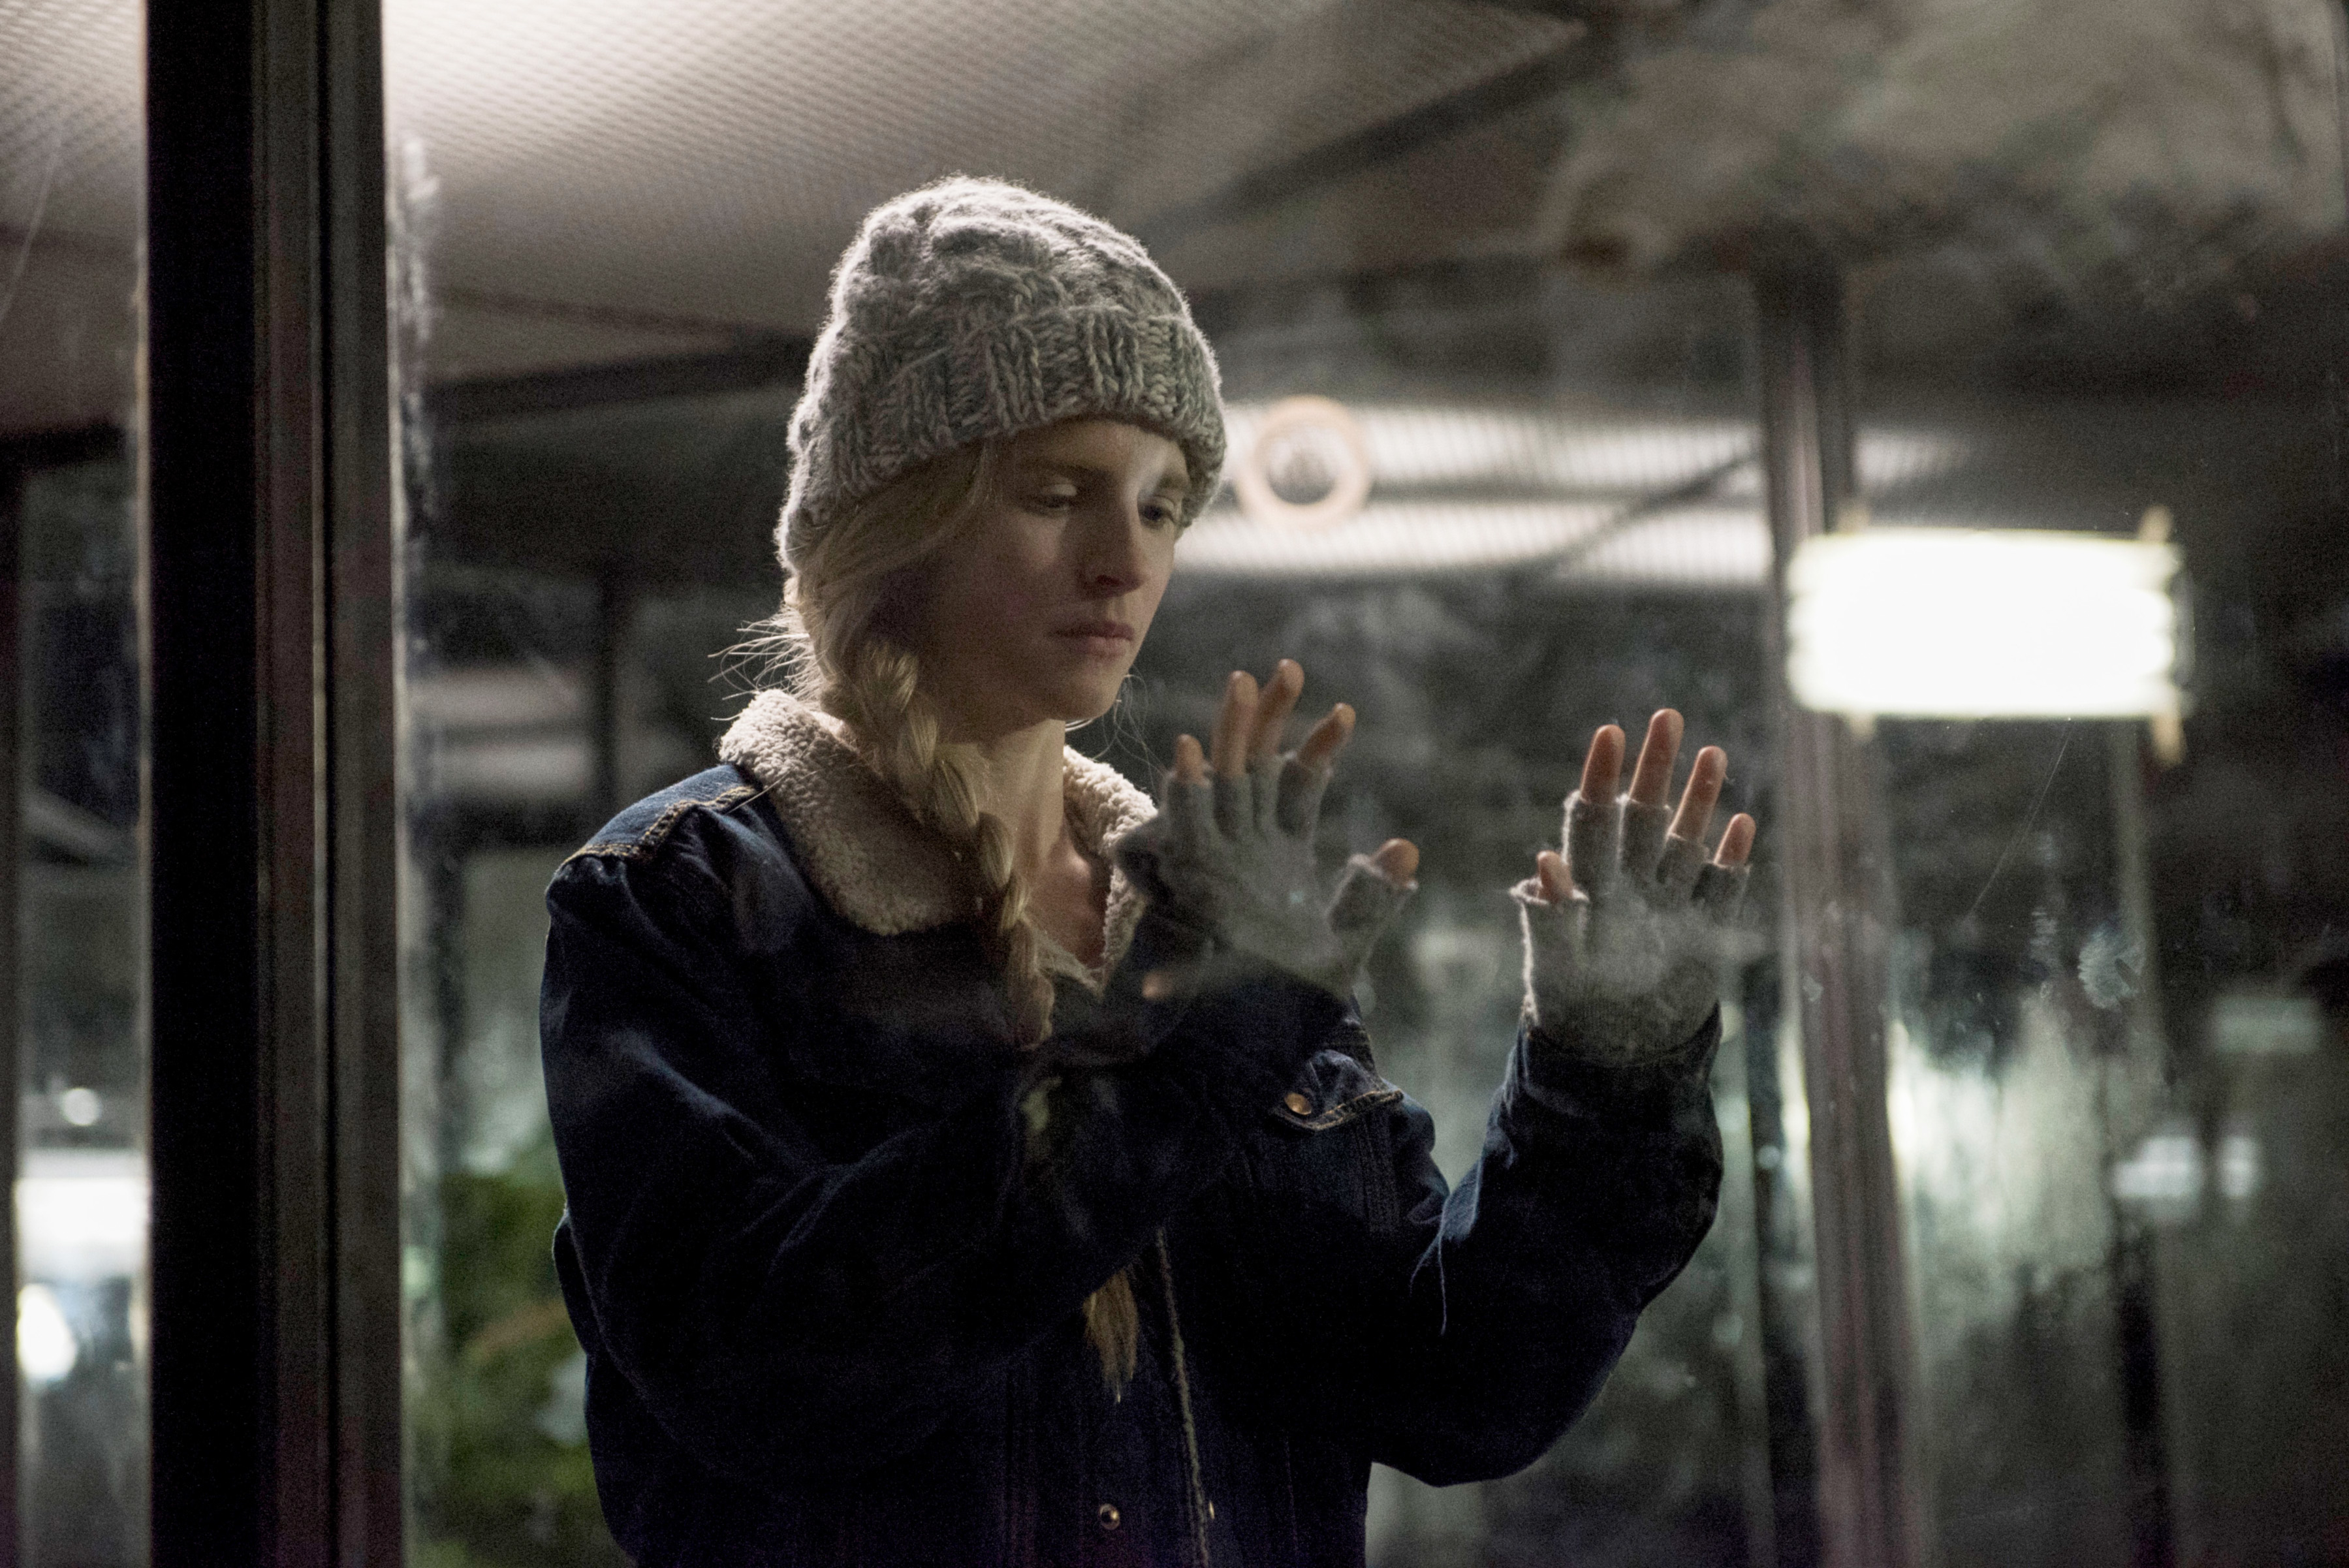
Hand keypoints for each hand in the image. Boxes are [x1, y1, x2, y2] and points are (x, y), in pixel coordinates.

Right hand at [1114, 660, 1418, 997]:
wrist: (1251, 1036)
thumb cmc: (1293, 993)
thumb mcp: (1345, 941)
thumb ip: (1373, 896)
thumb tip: (1408, 850)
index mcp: (1281, 854)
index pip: (1300, 787)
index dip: (1319, 748)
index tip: (1344, 713)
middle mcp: (1247, 846)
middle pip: (1259, 766)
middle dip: (1272, 718)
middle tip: (1289, 667)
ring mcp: (1220, 857)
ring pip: (1223, 782)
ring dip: (1230, 734)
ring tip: (1242, 682)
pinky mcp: (1194, 879)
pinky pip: (1186, 826)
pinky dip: (1185, 790)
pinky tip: (1188, 751)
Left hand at [1515, 710, 1756, 1060]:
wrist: (1611, 1059)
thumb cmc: (1569, 1008)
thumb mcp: (1553, 966)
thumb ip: (1550, 919)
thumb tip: (1541, 865)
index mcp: (1589, 885)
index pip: (1592, 818)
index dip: (1600, 776)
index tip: (1610, 732)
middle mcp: (1628, 885)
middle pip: (1644, 816)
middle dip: (1656, 769)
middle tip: (1668, 716)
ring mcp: (1667, 906)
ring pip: (1685, 842)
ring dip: (1699, 800)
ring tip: (1712, 752)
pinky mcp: (1701, 935)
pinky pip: (1720, 889)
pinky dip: (1732, 860)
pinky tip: (1742, 824)